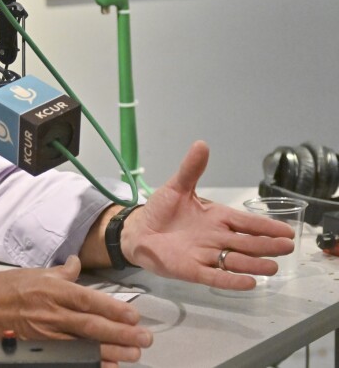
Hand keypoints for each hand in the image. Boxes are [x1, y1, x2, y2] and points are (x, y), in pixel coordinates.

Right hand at [0, 256, 150, 367]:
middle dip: (121, 333)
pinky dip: (87, 364)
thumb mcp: (29, 274)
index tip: (135, 315)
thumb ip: (58, 273)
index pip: (89, 299)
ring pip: (84, 345)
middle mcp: (49, 312)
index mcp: (49, 289)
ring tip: (132, 355)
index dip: (115, 308)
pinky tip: (104, 367)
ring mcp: (42, 335)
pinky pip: (67, 359)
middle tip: (145, 339)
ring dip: (111, 351)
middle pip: (92, 325)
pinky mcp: (35, 351)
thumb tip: (76, 264)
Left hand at [122, 141, 294, 289]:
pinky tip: (249, 283)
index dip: (266, 227)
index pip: (246, 223)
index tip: (287, 231)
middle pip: (246, 243)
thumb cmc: (161, 210)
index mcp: (217, 218)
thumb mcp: (177, 187)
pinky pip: (215, 277)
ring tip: (273, 267)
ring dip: (254, 264)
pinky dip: (231, 281)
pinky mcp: (192, 270)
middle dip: (266, 245)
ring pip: (235, 261)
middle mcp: (216, 238)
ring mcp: (206, 255)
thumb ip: (191, 169)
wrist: (139, 230)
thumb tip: (201, 144)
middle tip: (287, 247)